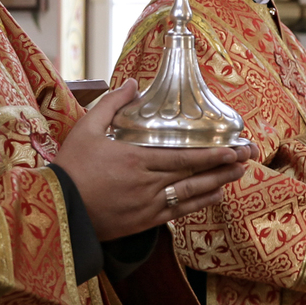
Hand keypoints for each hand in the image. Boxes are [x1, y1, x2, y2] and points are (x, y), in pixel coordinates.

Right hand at [55, 79, 259, 240]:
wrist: (58, 210)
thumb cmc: (71, 167)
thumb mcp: (86, 129)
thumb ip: (111, 104)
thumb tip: (131, 82)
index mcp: (135, 160)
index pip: (183, 158)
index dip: (211, 155)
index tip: (232, 148)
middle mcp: (146, 184)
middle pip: (193, 176)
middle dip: (223, 167)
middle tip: (247, 158)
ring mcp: (146, 206)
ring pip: (189, 195)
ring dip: (216, 184)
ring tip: (237, 174)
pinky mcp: (143, 222)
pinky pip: (177, 213)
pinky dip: (198, 204)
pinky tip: (213, 196)